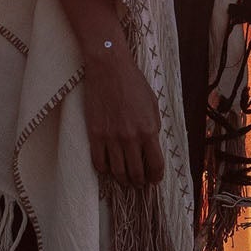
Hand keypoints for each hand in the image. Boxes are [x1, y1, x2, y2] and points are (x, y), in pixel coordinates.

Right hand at [83, 46, 165, 187]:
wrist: (109, 68)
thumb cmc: (133, 82)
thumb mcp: (152, 103)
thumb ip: (153, 126)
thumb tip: (152, 144)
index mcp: (148, 130)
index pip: (156, 165)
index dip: (156, 176)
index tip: (155, 179)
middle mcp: (130, 138)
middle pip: (136, 173)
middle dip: (140, 182)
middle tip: (139, 183)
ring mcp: (111, 138)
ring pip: (118, 172)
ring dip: (123, 179)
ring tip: (125, 179)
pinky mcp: (95, 135)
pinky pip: (99, 162)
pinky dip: (104, 170)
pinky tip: (108, 168)